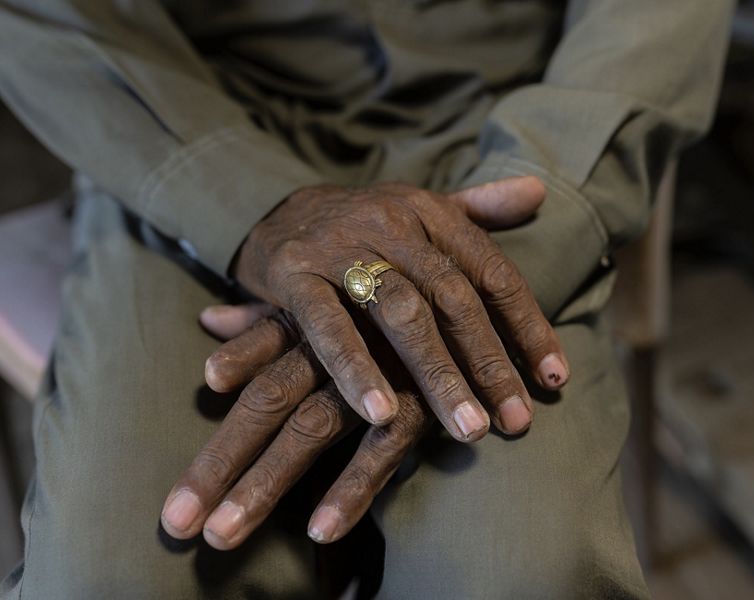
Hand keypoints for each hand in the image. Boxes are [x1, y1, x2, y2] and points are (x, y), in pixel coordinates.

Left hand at [162, 304, 431, 547]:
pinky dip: (351, 490)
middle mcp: (335, 347)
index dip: (204, 412)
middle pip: (266, 403)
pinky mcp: (419, 405)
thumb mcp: (330, 299)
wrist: (472, 293)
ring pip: (309, 430)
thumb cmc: (392, 300)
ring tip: (221, 536)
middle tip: (175, 521)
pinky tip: (319, 532)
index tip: (186, 401)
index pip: (252, 364)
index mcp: (312, 322)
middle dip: (219, 463)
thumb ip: (267, 318)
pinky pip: (381, 452)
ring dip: (264, 485)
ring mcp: (375, 377)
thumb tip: (210, 317)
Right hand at [233, 178, 568, 441]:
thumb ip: (480, 206)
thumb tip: (540, 192)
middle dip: (489, 363)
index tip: (556, 379)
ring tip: (467, 430)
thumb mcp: (421, 209)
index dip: (528, 325)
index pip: (492, 271)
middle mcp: (391, 224)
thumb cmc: (366, 225)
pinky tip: (381, 414)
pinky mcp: (293, 273)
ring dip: (436, 375)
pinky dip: (355, 370)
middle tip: (517, 422)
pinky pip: (328, 327)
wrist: (276, 210)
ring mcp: (340, 248)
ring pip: (400, 314)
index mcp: (431, 212)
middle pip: (452, 298)